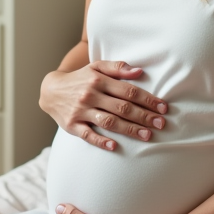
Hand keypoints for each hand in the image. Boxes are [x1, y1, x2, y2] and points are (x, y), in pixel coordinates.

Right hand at [39, 60, 167, 150]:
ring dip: (129, 129)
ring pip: (108, 122)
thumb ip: (117, 68)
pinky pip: (88, 135)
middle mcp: (90, 95)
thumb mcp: (96, 67)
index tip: (163, 107)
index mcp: (98, 80)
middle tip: (161, 123)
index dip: (147, 99)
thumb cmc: (80, 79)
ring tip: (147, 135)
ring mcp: (81, 111)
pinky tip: (115, 145)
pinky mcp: (72, 126)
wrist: (50, 91)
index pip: (128, 91)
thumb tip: (140, 71)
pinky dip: (101, 140)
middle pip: (121, 107)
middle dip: (143, 116)